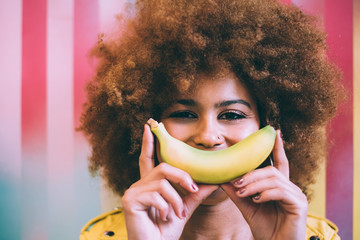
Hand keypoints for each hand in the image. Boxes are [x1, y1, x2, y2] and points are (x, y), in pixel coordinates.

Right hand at [122, 124, 217, 239]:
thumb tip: (214, 181)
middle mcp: (138, 185)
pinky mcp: (130, 200)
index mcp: (149, 185)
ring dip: (177, 199)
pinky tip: (165, 218)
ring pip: (162, 181)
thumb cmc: (166, 231)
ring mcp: (132, 192)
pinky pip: (156, 194)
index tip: (149, 127)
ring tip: (178, 214)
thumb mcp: (184, 209)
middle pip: (163, 167)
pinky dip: (167, 207)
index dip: (149, 143)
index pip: (148, 159)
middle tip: (194, 190)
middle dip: (182, 176)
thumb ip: (195, 194)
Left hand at [221, 130, 307, 239]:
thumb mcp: (247, 205)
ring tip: (242, 192)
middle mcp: (290, 187)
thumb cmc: (264, 226)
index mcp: (279, 185)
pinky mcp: (299, 204)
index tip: (274, 131)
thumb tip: (221, 177)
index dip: (277, 147)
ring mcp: (296, 195)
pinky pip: (280, 192)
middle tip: (236, 182)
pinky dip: (265, 194)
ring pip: (273, 179)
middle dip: (251, 174)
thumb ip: (236, 191)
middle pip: (270, 170)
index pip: (279, 162)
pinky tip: (256, 200)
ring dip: (254, 184)